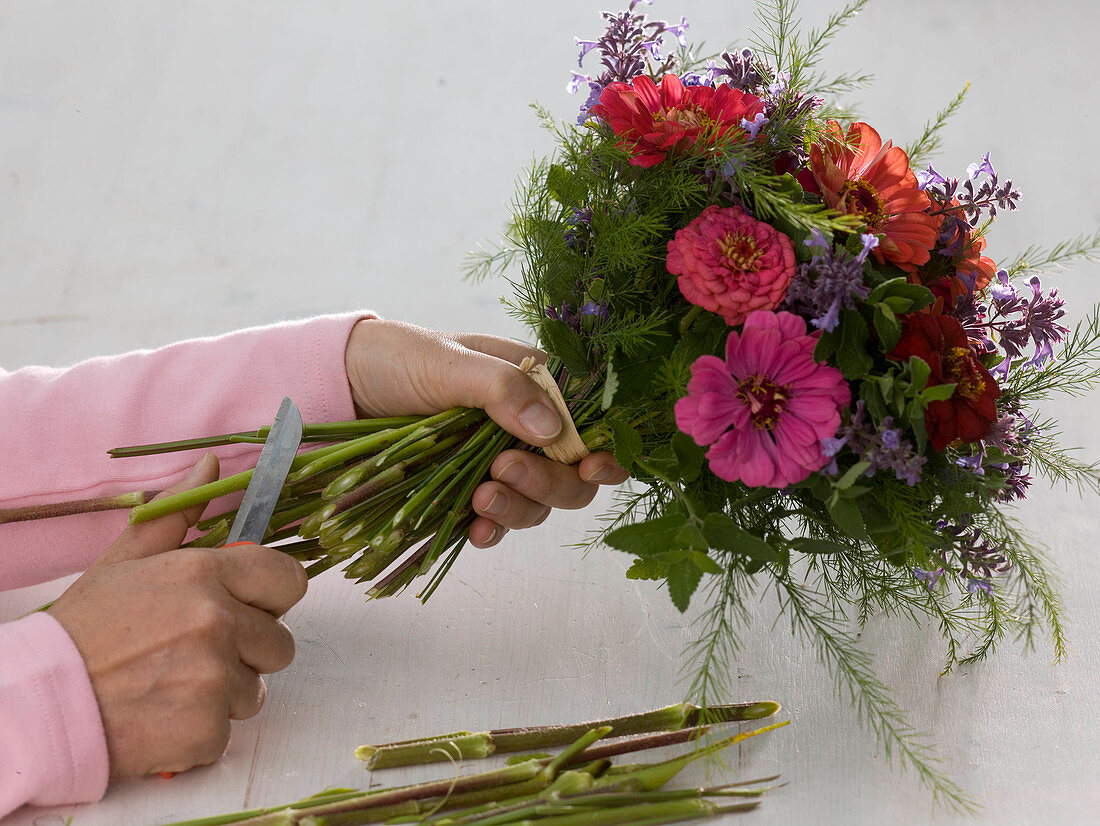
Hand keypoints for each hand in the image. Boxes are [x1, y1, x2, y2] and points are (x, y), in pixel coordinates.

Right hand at [47, 454, 307, 777]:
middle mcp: (217, 621)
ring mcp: (214, 678)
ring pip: (255, 690)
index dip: (271, 597)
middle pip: (279, 643)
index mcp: (204, 574)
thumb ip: (176, 514)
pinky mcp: (205, 730)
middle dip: (247, 651)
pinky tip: (163, 715)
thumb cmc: (84, 631)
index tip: (248, 607)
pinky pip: (229, 731)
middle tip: (195, 653)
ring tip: (172, 684)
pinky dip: (201, 731)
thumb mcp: (125, 561)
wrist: (40, 702)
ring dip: (223, 693)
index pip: (290, 580)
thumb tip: (212, 466)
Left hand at [344, 319, 628, 546]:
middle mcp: (525, 428)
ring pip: (538, 503)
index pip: (589, 421)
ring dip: (519, 507)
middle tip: (504, 471)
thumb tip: (552, 429)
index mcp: (534, 385)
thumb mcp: (448, 362)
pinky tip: (477, 529)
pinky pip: (496, 522)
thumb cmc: (396, 358)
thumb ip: (501, 389)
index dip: (603, 448)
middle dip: (549, 482)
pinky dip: (493, 530)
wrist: (338, 388)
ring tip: (480, 497)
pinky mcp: (466, 494)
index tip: (592, 466)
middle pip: (570, 474)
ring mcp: (496, 463)